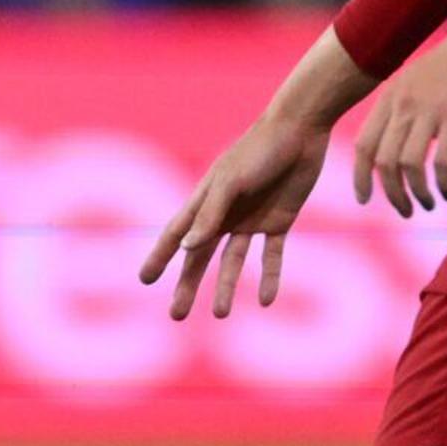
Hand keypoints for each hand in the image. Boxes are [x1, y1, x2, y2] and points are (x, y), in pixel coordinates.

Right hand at [143, 104, 334, 319]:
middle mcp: (224, 214)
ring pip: (232, 261)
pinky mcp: (279, 221)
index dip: (160, 257)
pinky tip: (267, 301)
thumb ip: (210, 214)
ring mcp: (251, 220)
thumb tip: (187, 249)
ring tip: (220, 314)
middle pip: (200, 256)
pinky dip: (269, 277)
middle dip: (187, 284)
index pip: (176, 235)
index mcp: (206, 200)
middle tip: (176, 314)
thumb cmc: (259, 150)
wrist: (301, 130)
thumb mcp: (232, 181)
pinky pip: (271, 256)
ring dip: (226, 287)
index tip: (145, 280)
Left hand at [352, 10, 446, 216]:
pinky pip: (441, 161)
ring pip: (408, 165)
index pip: (363, 145)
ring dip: (417, 193)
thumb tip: (399, 148)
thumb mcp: (421, 81)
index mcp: (392, 95)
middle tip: (406, 211)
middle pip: (383, 161)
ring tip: (430, 203)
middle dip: (392, 193)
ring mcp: (431, 108)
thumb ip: (406, 110)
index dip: (361, 177)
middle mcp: (405, 103)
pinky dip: (442, 183)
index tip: (365, 199)